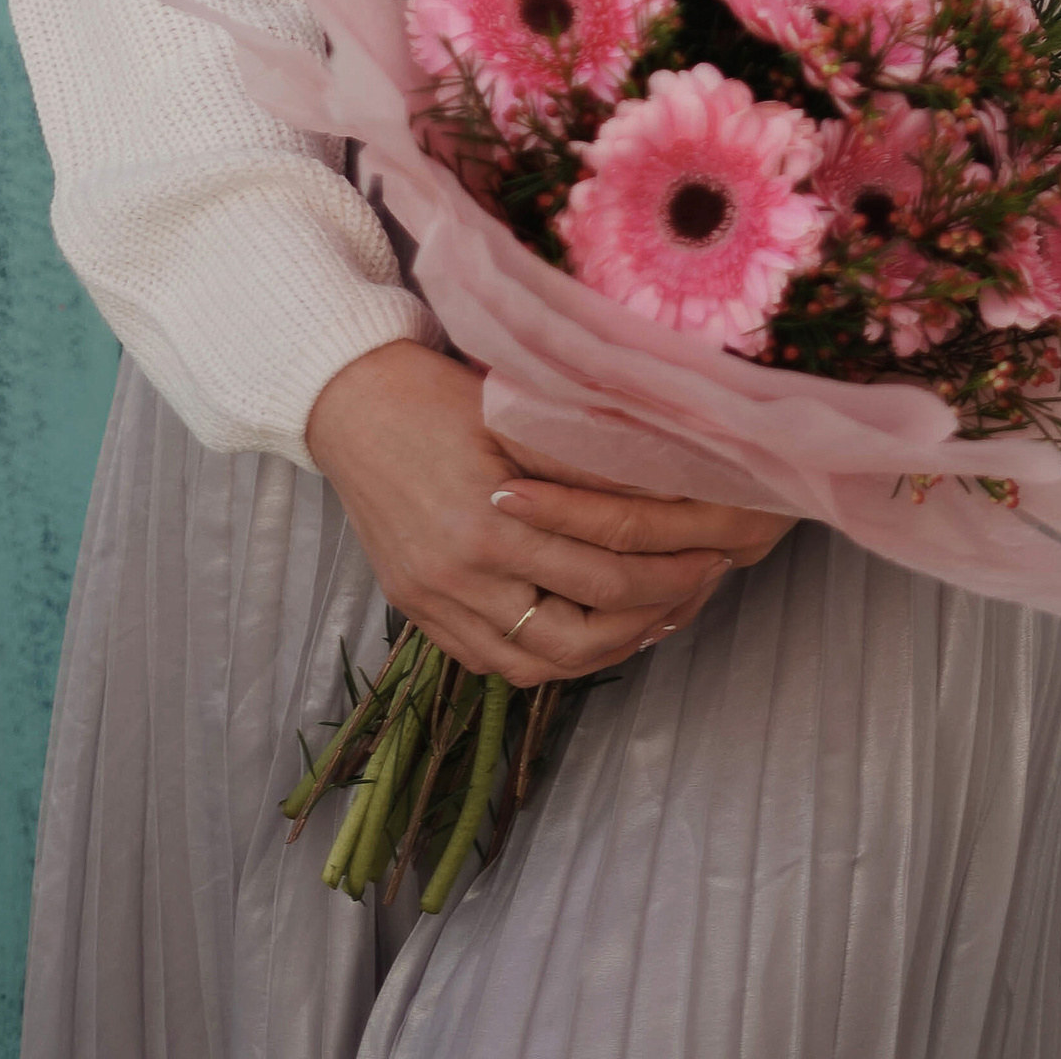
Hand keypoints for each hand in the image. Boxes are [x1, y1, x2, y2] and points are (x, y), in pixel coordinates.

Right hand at [302, 345, 781, 687]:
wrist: (348, 404)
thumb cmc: (435, 396)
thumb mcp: (512, 413)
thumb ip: (581, 459)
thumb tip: (665, 481)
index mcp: (489, 520)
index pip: (603, 568)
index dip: (668, 567)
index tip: (712, 551)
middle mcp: (462, 575)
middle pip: (581, 630)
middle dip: (652, 612)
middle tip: (698, 587)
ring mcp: (437, 603)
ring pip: (540, 664)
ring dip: (606, 649)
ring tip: (653, 618)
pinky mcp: (419, 613)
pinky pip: (494, 664)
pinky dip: (547, 661)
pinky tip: (585, 637)